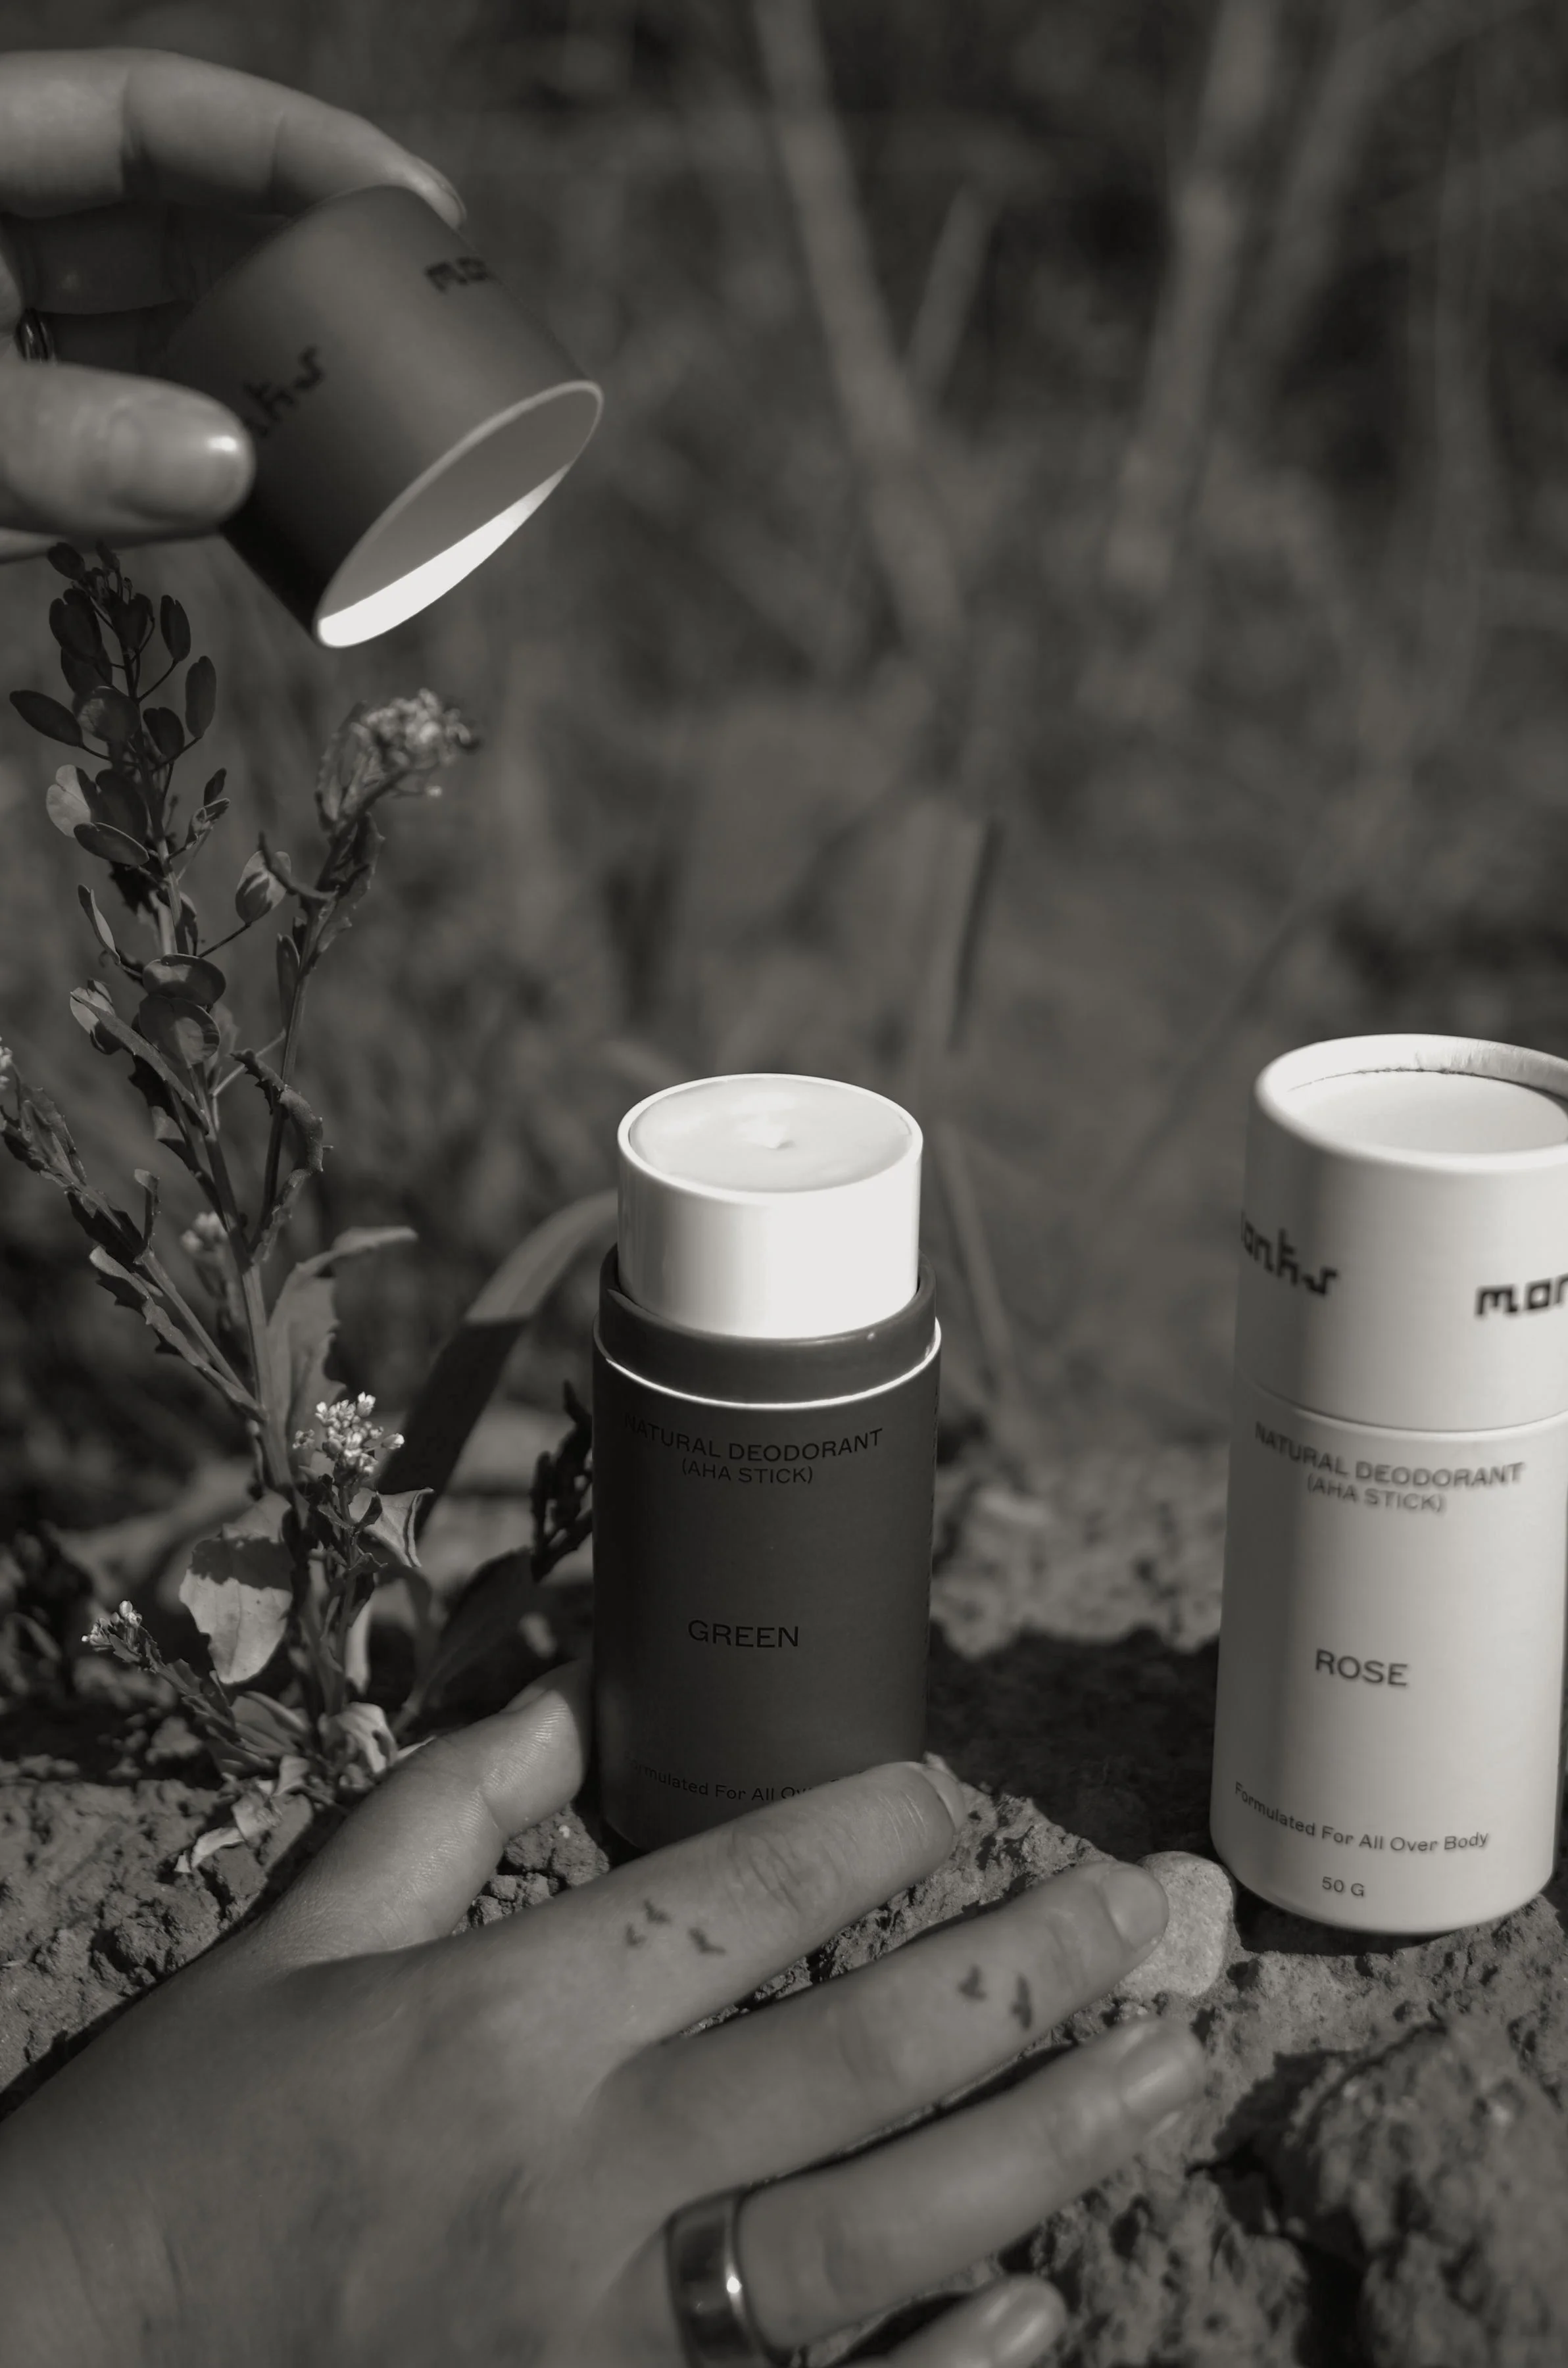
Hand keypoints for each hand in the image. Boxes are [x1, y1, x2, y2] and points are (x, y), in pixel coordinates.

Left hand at [0, 48, 463, 558]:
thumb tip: (231, 472)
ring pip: (171, 347)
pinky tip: (293, 502)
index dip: (284, 143)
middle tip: (424, 315)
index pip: (144, 118)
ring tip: (378, 423)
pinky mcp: (25, 464)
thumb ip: (51, 441)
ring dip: (271, 387)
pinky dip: (214, 480)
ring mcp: (15, 358)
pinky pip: (139, 453)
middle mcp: (2, 254)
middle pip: (179, 229)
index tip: (412, 199)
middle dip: (300, 270)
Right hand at [0, 1664, 1203, 2365]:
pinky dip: (940, 2362)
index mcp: (501, 2019)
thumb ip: (442, 1809)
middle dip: (1027, 1967)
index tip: (956, 1791)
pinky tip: (1041, 2304)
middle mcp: (577, 2171)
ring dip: (1044, 2144)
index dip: (866, 1829)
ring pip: (874, 2228)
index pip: (733, 1895)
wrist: (68, 2363)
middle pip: (855, 2055)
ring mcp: (606, 2334)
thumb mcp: (293, 1940)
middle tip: (1154, 1910)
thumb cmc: (180, 2139)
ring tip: (1168, 2070)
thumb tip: (568, 1696)